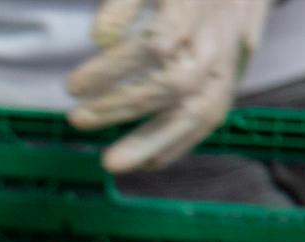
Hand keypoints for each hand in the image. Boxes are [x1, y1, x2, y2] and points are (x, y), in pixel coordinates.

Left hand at [66, 0, 272, 173]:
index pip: (154, 45)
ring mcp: (228, 66)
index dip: (112, 67)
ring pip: (199, 111)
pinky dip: (177, 145)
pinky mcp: (232, 83)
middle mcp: (216, 42)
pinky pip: (211, 119)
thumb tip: (98, 37)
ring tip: (112, 164)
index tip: (73, 86)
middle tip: (76, 120)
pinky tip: (145, 162)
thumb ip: (124, 4)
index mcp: (194, 10)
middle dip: (124, 106)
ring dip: (152, 142)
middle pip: (176, 84)